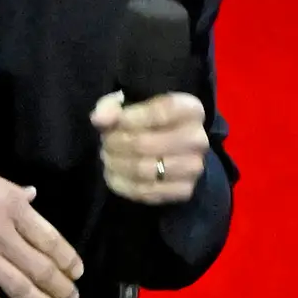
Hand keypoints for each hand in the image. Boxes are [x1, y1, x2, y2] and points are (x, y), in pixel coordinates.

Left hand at [92, 89, 210, 204]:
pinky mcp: (184, 191)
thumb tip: (99, 120)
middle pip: (146, 143)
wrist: (172, 152)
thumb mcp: (129, 105)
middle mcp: (198, 139)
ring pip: (143, 169)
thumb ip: (111, 106)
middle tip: (105, 142)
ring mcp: (194, 168)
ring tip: (108, 157)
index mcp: (191, 110)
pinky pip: (145, 192)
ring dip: (117, 163)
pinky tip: (113, 174)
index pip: (161, 111)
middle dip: (116, 142)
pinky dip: (122, 184)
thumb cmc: (147, 121)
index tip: (115, 121)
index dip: (130, 117)